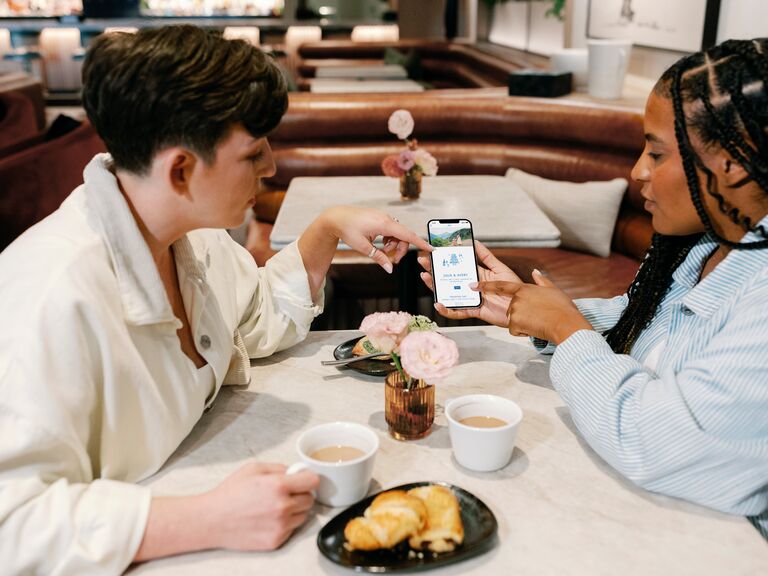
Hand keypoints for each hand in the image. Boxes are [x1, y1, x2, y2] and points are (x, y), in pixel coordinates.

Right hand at [203, 462, 318, 550]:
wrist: (213, 520)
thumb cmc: (231, 493)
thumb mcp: (254, 468)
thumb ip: (280, 468)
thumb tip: (296, 472)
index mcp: (279, 486)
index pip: (313, 481)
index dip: (308, 479)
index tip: (303, 480)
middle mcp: (283, 507)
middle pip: (310, 499)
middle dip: (301, 494)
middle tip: (286, 493)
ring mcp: (280, 526)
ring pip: (303, 515)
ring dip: (295, 510)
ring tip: (275, 506)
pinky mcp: (276, 540)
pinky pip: (292, 529)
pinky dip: (286, 523)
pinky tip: (269, 518)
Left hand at [321, 206, 432, 273]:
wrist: (335, 217)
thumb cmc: (347, 230)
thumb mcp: (363, 248)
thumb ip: (379, 258)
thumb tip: (390, 269)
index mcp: (384, 224)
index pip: (407, 234)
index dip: (420, 242)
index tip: (431, 248)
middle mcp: (386, 218)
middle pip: (403, 235)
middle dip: (401, 249)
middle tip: (393, 260)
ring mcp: (383, 216)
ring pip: (397, 233)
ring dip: (393, 244)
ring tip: (382, 251)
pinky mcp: (379, 217)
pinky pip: (391, 229)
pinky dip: (389, 238)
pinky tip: (380, 243)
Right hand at [418, 240, 521, 326]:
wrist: (522, 307)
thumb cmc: (514, 288)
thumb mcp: (500, 268)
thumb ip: (486, 256)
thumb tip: (475, 241)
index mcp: (476, 274)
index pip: (457, 265)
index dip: (445, 259)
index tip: (434, 251)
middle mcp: (470, 286)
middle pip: (448, 278)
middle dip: (434, 269)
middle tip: (423, 261)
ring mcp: (470, 298)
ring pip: (448, 293)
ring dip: (435, 286)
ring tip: (425, 277)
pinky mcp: (472, 310)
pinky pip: (457, 311)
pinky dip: (447, 310)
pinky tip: (438, 303)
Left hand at [476, 270, 592, 343]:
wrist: (565, 324)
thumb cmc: (562, 308)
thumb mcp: (552, 290)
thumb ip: (541, 280)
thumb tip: (536, 272)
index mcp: (523, 288)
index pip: (501, 285)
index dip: (485, 286)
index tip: (473, 285)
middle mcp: (516, 298)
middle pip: (510, 307)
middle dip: (521, 314)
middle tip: (537, 316)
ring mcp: (513, 310)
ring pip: (513, 320)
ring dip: (524, 323)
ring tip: (538, 322)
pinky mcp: (513, 323)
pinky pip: (515, 330)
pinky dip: (524, 331)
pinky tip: (535, 328)